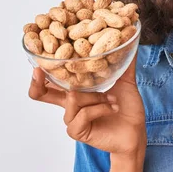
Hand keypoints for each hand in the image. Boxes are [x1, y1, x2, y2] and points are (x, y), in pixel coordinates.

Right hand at [28, 49, 146, 155]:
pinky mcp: (77, 131)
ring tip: (112, 98)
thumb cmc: (126, 109)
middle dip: (36, 82)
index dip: (43, 67)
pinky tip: (112, 108)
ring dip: (95, 96)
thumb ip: (124, 61)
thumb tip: (131, 38)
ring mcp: (72, 119)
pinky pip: (83, 113)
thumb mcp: (125, 81)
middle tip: (38, 70)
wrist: (136, 133)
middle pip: (41, 94)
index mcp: (77, 91)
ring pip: (72, 98)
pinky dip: (100, 108)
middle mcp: (70, 104)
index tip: (40, 55)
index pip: (53, 79)